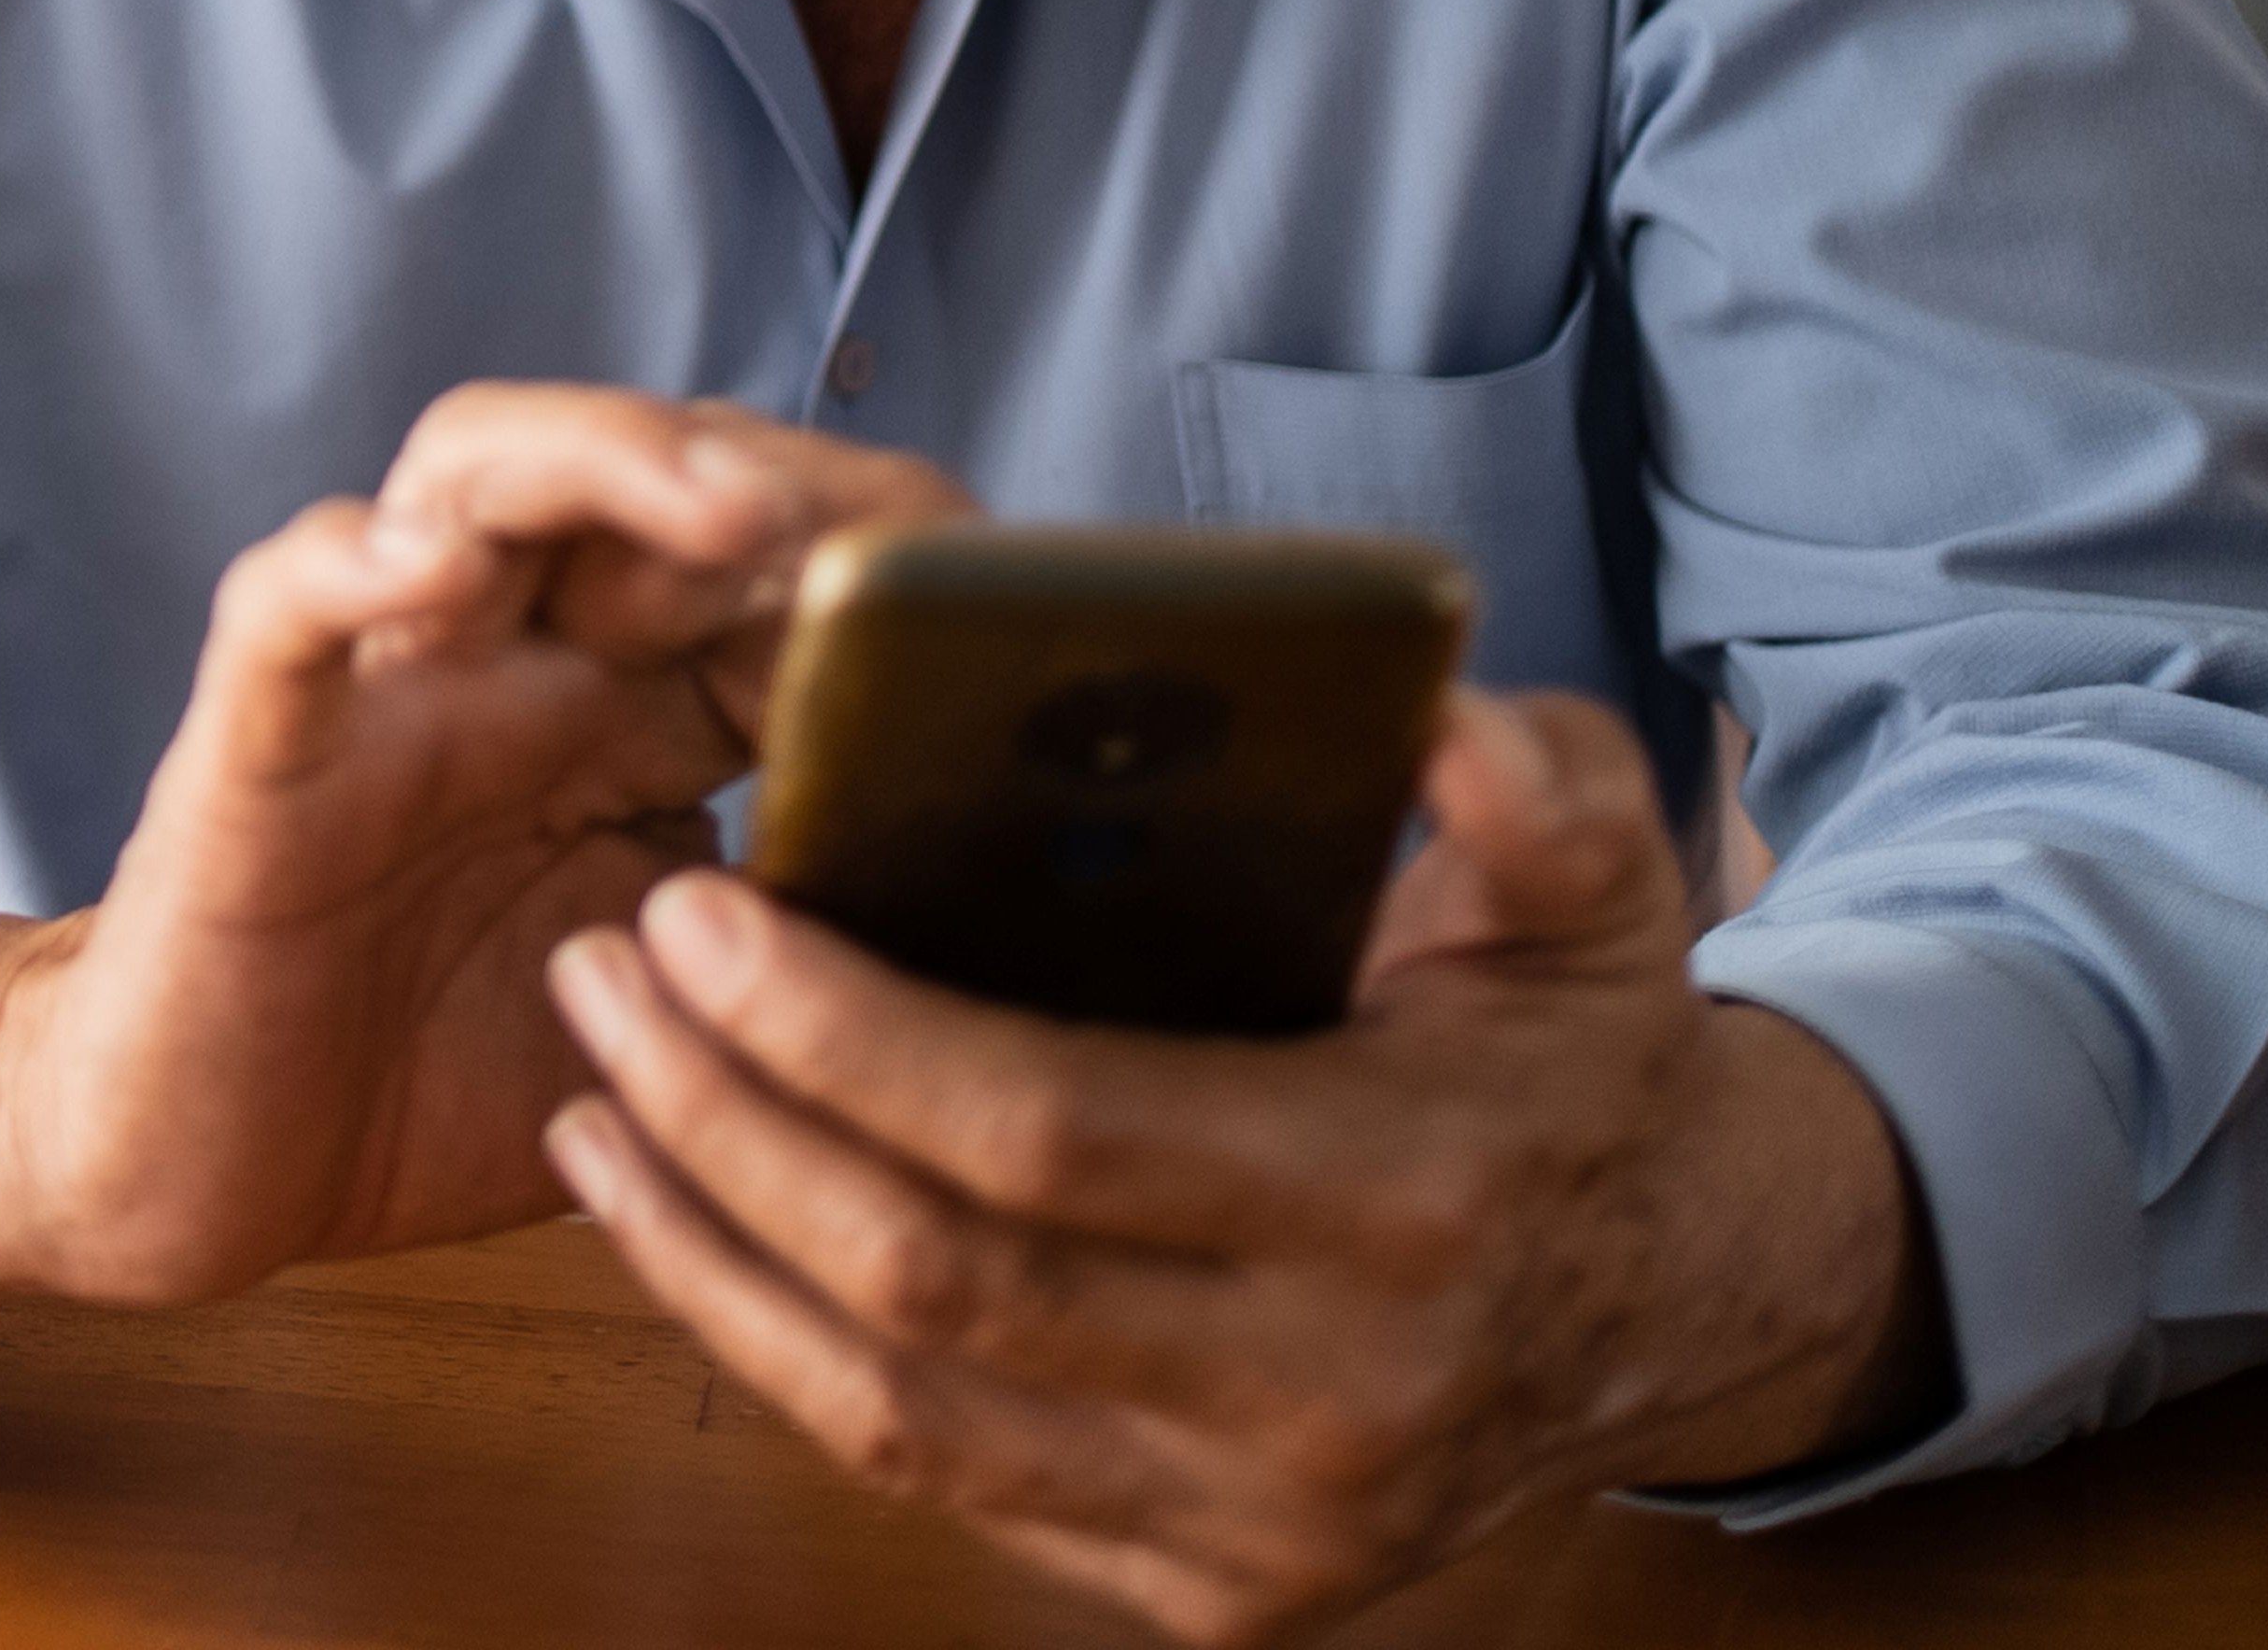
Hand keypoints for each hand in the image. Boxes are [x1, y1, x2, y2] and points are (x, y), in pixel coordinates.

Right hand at [0, 387, 965, 1314]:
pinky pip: (289, 605)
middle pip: (642, 469)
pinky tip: (425, 567)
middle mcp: (511, 650)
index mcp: (623, 705)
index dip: (882, 556)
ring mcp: (385, 675)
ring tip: (721, 509)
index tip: (1004, 606)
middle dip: (782, 476)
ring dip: (609, 462)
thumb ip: (796, 947)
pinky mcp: (256, 739)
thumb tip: (1018, 927)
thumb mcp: (667, 1023)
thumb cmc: (426, 1080)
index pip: (768, 561)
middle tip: (901, 532)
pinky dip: (350, 564)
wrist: (197, 1170)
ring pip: (479, 467)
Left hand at [540, 688, 1944, 1646]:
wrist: (1679, 1290)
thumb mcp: (1602, 875)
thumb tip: (1422, 707)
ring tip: (589, 1089)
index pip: (1049, 1131)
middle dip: (730, 1118)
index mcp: (1405, 1201)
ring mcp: (1260, 1533)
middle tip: (601, 959)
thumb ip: (1528, 779)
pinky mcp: (1205, 1592)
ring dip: (709, 1248)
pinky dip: (781, 1351)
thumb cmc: (1583, 1038)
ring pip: (902, 1416)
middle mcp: (1326, 1404)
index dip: (846, 1030)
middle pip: (940, 1280)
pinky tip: (681, 1221)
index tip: (699, 904)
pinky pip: (938, 1482)